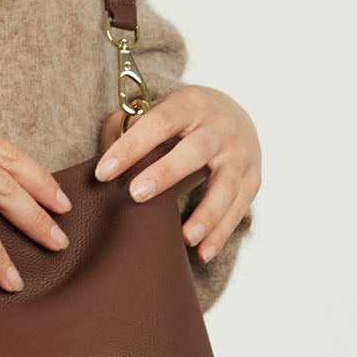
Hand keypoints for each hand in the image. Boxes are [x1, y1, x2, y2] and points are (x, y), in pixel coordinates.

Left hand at [93, 85, 259, 265]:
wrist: (234, 115)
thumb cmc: (182, 119)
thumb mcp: (159, 110)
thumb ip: (128, 128)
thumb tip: (105, 159)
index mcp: (190, 104)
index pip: (159, 122)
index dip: (131, 146)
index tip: (103, 172)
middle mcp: (220, 127)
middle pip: (195, 150)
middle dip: (166, 173)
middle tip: (136, 195)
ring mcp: (240, 153)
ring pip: (225, 185)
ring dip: (206, 213)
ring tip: (185, 238)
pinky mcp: (252, 178)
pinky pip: (238, 207)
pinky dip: (221, 232)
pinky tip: (203, 252)